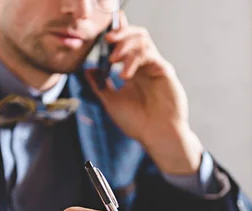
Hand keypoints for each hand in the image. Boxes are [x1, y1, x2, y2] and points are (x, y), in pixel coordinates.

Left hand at [85, 12, 203, 175]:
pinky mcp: (164, 71)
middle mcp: (145, 65)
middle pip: (136, 35)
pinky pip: (150, 54)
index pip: (126, 43)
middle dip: (121, 33)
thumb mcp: (111, 102)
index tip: (104, 33)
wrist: (156, 136)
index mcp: (133, 69)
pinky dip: (134, 60)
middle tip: (108, 40)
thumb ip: (99, 84)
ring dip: (126, 45)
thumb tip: (87, 69)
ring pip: (143, 40)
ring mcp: (155, 66)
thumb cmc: (137, 123)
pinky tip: (125, 74)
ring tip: (114, 59)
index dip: (117, 32)